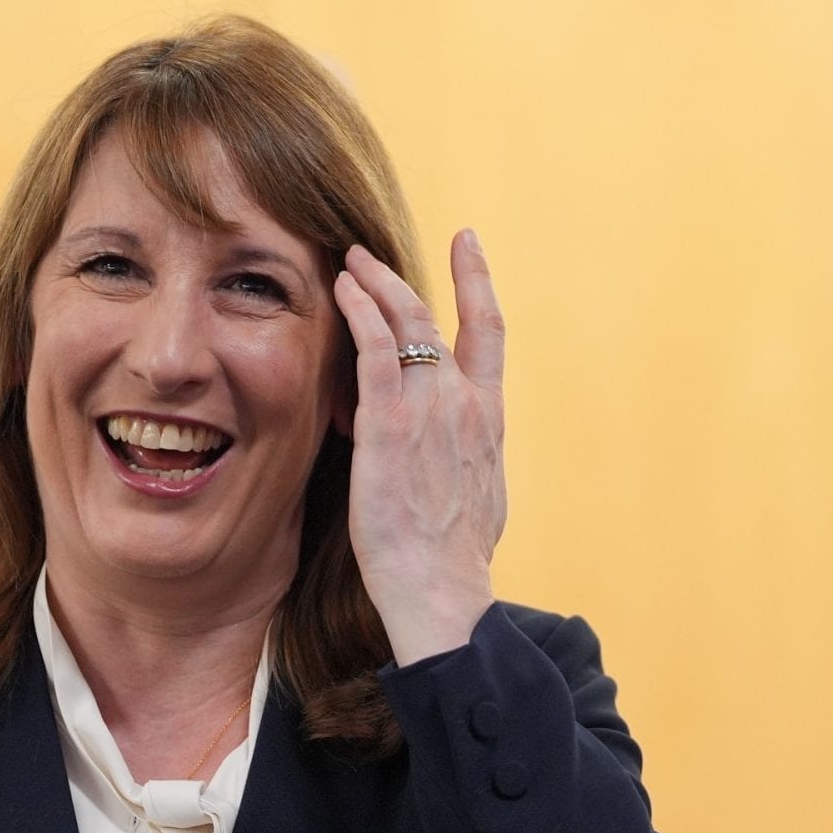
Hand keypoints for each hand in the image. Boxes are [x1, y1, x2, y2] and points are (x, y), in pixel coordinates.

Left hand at [332, 230, 507, 665]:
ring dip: (373, 285)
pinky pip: (375, 349)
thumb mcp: (479, 497)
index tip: (467, 244)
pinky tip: (343, 290)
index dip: (476, 281)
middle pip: (433, 318)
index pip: (489, 331)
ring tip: (347, 265)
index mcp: (487, 418)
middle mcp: (463, 402)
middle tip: (369, 255)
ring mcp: (429, 409)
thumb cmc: (455, 559)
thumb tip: (455, 458)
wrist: (443, 588)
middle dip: (399, 278)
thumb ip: (466, 460)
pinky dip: (360, 311)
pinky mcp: (390, 424)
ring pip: (403, 324)